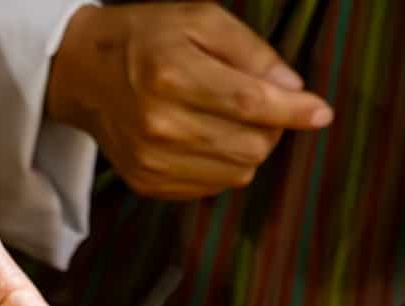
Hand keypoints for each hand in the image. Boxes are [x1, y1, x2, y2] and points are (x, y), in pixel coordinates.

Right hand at [46, 2, 330, 200]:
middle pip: (251, 146)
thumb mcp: (199, 19)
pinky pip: (212, 187)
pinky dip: (223, 166)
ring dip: (249, 149)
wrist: (83, 72)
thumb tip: (292, 87)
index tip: (321, 112)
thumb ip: (250, 51)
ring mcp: (152, 160)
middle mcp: (161, 124)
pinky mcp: (148, 182)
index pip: (251, 103)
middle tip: (261, 103)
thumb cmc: (146, 38)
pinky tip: (207, 138)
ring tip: (231, 120)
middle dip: (271, 127)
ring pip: (237, 172)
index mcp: (172, 75)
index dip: (293, 110)